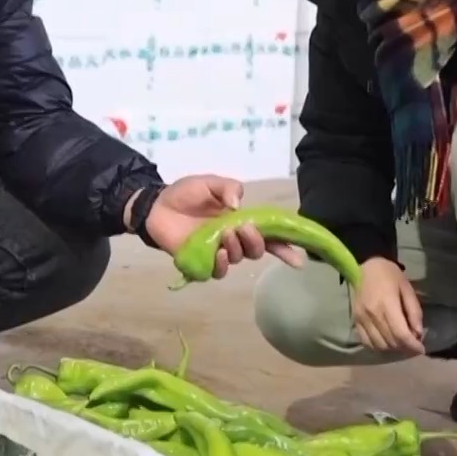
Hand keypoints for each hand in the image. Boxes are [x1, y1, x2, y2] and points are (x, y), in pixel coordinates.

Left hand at [141, 175, 296, 278]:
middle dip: (256, 241)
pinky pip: (217, 272)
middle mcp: (233, 240)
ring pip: (239, 259)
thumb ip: (228, 187)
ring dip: (238, 248)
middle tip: (243, 228)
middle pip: (257, 250)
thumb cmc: (185, 194)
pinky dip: (222, 265)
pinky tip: (218, 253)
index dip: (285, 247)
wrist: (157, 205)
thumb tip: (238, 204)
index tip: (299, 256)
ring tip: (226, 235)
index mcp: (240, 221)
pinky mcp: (201, 263)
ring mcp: (218, 253)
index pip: (268, 236)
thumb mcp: (209, 182)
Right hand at [351, 258, 424, 353]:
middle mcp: (372, 315)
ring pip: (378, 346)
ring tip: (401, 344)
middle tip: (414, 346)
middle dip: (405, 349)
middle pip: (390, 342)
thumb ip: (414, 312)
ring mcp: (361, 319)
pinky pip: (366, 342)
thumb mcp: (407, 289)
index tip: (421, 350)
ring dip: (392, 349)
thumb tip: (418, 333)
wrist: (364, 266)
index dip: (413, 346)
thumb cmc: (389, 275)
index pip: (400, 334)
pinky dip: (378, 347)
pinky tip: (387, 342)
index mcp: (387, 305)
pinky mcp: (355, 321)